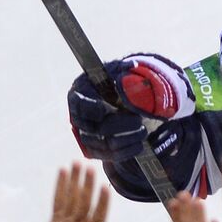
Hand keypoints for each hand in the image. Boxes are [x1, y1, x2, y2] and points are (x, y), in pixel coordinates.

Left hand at [28, 164, 127, 221]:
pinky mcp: (55, 221)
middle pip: (82, 204)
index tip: (106, 187)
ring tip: (78, 162)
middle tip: (91, 167)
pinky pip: (57, 201)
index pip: (97, 218)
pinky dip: (60, 186)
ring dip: (74, 180)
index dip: (102, 203)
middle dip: (87, 185)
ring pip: (70, 199)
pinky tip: (63, 171)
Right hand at [68, 55, 192, 161]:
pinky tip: (139, 144)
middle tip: (137, 120)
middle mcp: (78, 118)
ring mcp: (85, 135)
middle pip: (95, 128)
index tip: (106, 109)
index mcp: (78, 95)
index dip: (92, 109)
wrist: (114, 100)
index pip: (80, 105)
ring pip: (103, 144)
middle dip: (119, 125)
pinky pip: (108, 156)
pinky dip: (126, 151)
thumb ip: (124, 69)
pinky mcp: (95, 150)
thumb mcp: (117, 72)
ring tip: (142, 131)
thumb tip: (133, 65)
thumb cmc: (112, 83)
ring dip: (126, 139)